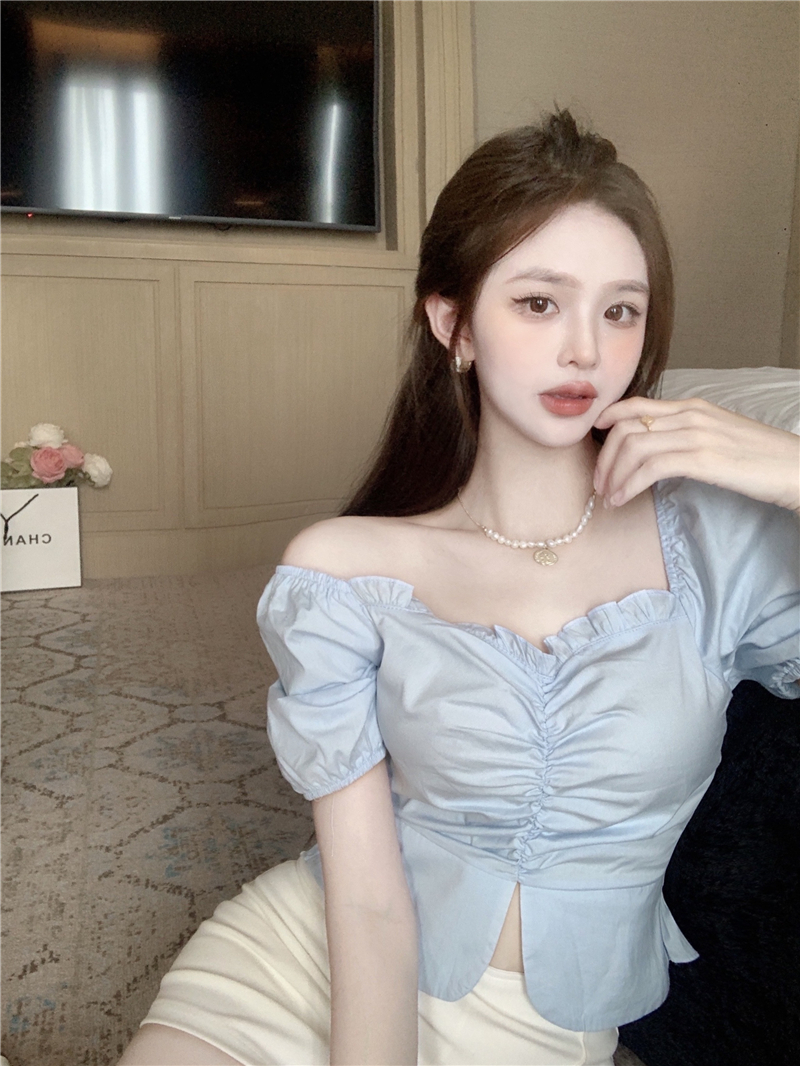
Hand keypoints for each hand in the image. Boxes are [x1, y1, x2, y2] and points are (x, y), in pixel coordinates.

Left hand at [592, 396, 799, 512]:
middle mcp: (691, 415)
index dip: (608, 419)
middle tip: (600, 483)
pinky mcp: (703, 459)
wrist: (796, 468)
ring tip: (609, 496)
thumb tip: (656, 449)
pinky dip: (629, 485)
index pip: (637, 405)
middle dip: (605, 457)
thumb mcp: (719, 435)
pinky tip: (623, 499)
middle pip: (627, 428)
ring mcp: (697, 435)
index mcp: (693, 407)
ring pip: (633, 447)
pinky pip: (650, 468)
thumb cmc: (760, 458)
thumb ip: (687, 434)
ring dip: (613, 475)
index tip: (595, 439)